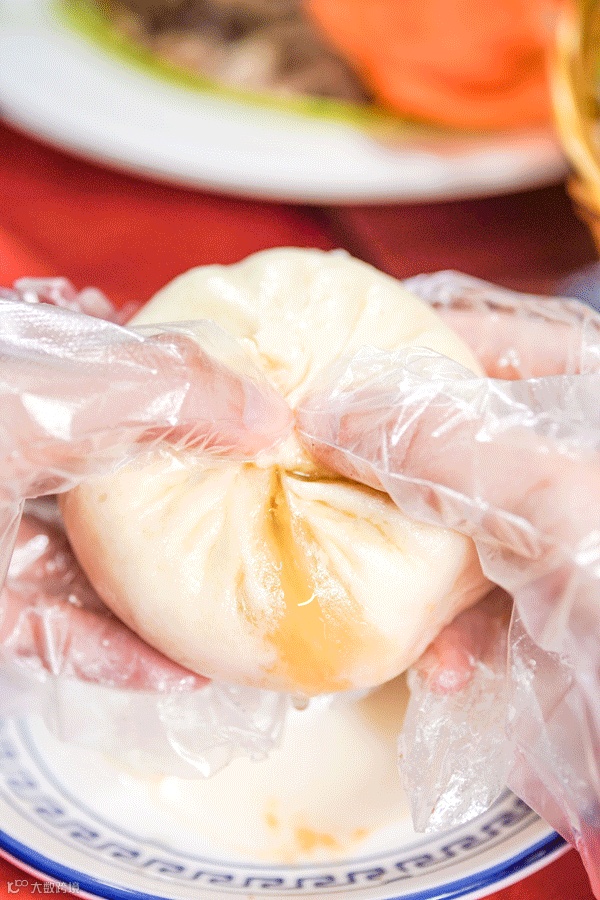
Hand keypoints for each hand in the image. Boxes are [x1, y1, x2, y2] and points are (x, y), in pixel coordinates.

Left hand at [0, 283, 292, 687]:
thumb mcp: (55, 390)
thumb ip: (166, 390)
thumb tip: (267, 410)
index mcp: (33, 376)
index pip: (134, 376)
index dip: (203, 396)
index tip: (266, 424)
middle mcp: (14, 452)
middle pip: (121, 481)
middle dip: (194, 501)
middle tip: (267, 520)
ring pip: (92, 567)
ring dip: (166, 594)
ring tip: (242, 607)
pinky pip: (59, 634)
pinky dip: (120, 654)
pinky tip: (183, 668)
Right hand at [296, 272, 599, 896]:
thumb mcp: (553, 501)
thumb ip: (438, 444)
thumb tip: (330, 406)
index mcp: (591, 396)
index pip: (485, 339)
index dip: (401, 347)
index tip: (324, 369)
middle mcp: (573, 458)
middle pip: (454, 437)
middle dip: (386, 471)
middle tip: (321, 478)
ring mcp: (560, 532)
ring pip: (453, 522)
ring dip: (411, 567)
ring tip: (376, 590)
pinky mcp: (549, 601)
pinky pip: (477, 597)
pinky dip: (451, 633)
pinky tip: (445, 667)